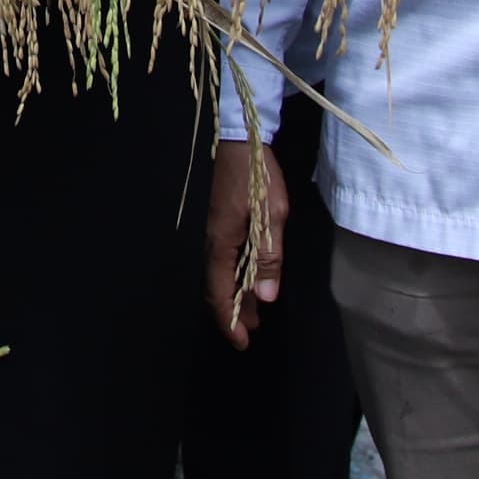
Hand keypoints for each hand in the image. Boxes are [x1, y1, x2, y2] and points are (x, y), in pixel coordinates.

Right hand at [203, 136, 290, 347]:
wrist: (236, 135)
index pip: (219, 294)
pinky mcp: (212, 219)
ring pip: (217, 272)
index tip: (243, 343)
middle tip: (253, 329)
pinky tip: (244, 274)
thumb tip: (265, 297)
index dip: (230, 322)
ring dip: (234, 291)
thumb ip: (268, 257)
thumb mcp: (271, 214)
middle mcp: (207, 241)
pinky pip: (219, 256)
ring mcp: (207, 229)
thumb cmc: (255, 174)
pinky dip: (231, 272)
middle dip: (234, 310)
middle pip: (216, 287)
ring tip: (253, 306)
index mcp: (220, 243)